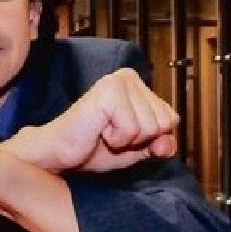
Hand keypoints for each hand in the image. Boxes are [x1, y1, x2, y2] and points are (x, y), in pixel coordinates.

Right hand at [7, 68, 177, 171]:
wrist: (59, 154)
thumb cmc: (93, 148)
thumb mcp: (136, 148)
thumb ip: (159, 144)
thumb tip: (167, 143)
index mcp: (137, 84)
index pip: (171, 119)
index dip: (150, 138)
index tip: (121, 135)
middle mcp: (128, 77)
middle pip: (164, 122)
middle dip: (139, 139)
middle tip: (110, 135)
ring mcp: (118, 82)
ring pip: (150, 126)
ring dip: (126, 139)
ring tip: (103, 132)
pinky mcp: (108, 92)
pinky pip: (133, 128)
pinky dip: (117, 139)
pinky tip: (98, 130)